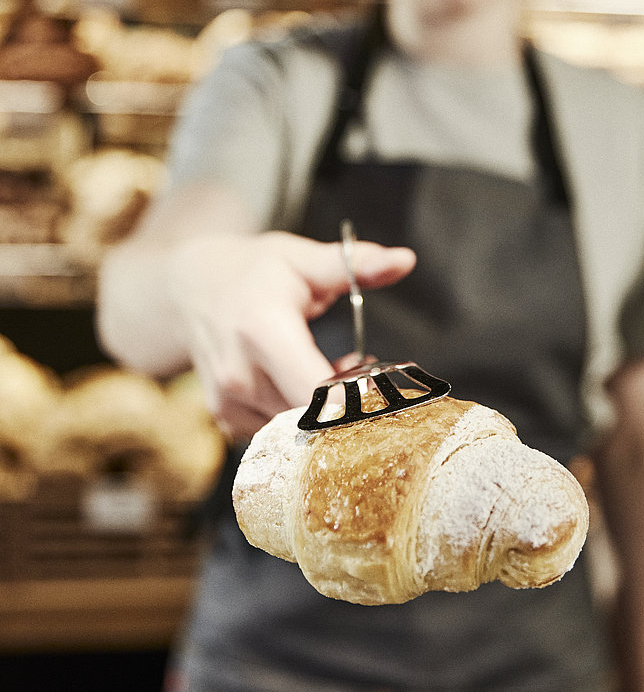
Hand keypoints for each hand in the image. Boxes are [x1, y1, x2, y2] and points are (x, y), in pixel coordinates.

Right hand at [167, 230, 415, 438]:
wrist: (189, 289)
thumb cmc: (253, 270)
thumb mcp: (302, 259)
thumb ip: (354, 264)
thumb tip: (405, 261)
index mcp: (262, 331)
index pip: (317, 393)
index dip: (357, 400)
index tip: (383, 386)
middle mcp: (240, 374)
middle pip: (313, 418)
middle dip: (349, 404)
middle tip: (369, 372)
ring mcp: (230, 401)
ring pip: (298, 429)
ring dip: (326, 410)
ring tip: (340, 370)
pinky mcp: (227, 417)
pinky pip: (277, 432)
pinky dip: (301, 416)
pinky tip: (309, 385)